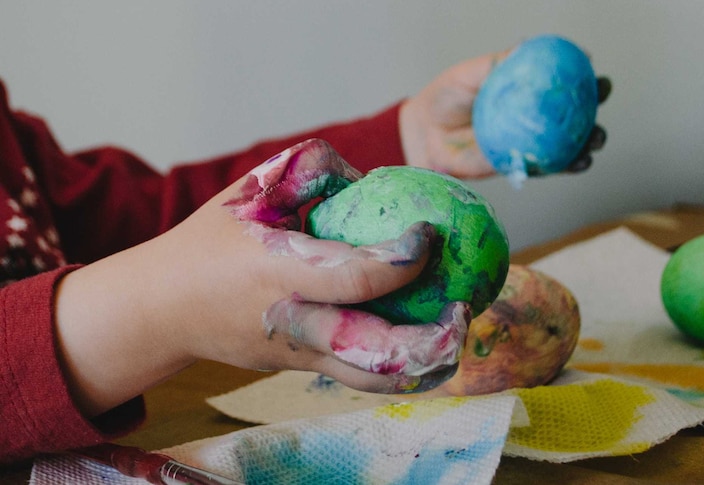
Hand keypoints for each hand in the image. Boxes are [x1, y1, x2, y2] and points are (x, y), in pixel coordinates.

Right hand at [55, 139, 469, 416]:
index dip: (402, 260)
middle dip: (430, 338)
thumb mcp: (252, 189)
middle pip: (374, 351)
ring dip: (425, 365)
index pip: (355, 278)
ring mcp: (298, 356)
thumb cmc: (210, 242)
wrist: (164, 309)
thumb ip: (311, 170)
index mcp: (277, 273)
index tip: (428, 234)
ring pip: (372, 379)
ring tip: (458, 335)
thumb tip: (374, 177)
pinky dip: (401, 368)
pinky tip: (429, 344)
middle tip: (464, 308)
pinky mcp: (303, 370)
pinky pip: (360, 376)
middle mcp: (292, 323)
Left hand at [400, 51, 610, 178]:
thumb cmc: (448, 97)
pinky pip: (550, 167)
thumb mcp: (472, 73)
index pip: (562, 80)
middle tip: (599, 101)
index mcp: (526, 90)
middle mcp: (533, 116)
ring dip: (589, 142)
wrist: (426, 133)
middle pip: (575, 112)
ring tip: (596, 139)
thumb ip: (499, 64)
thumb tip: (527, 47)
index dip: (581, 75)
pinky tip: (578, 163)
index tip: (592, 67)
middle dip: (594, 107)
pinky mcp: (522, 165)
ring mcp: (530, 141)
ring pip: (570, 143)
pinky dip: (568, 166)